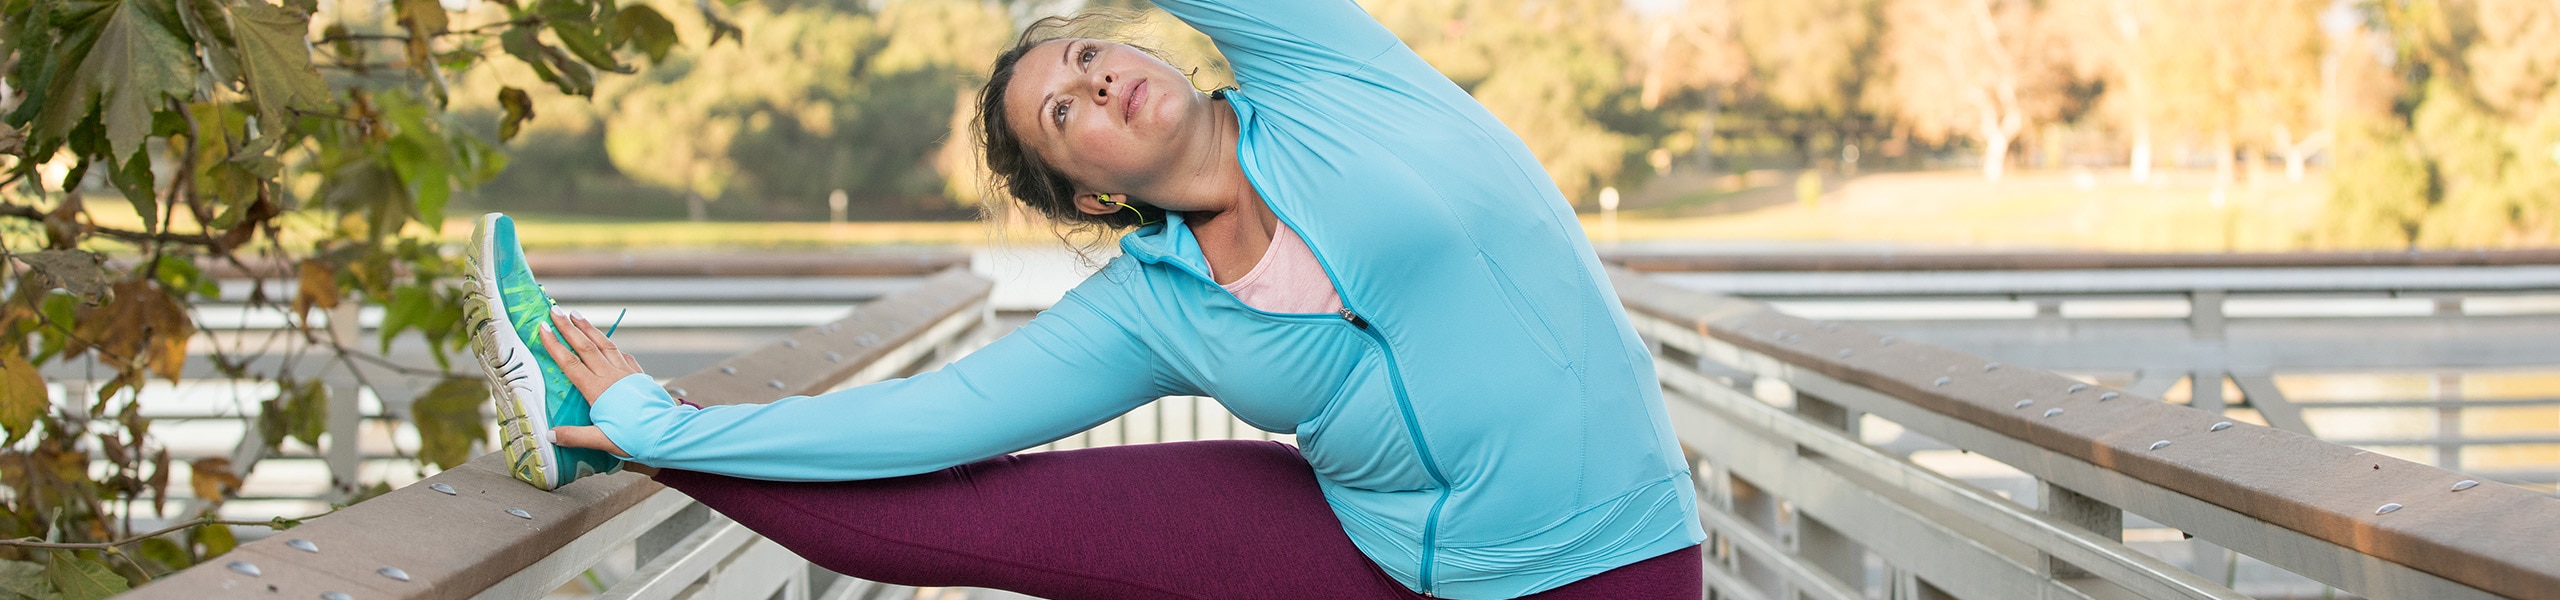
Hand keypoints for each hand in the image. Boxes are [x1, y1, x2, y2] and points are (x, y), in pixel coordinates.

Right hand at [541, 309, 643, 458]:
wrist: (668, 431)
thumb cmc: (636, 437)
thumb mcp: (602, 440)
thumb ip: (575, 436)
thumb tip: (551, 434)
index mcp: (597, 390)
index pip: (570, 363)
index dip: (555, 345)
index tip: (544, 328)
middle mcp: (611, 376)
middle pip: (585, 346)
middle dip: (568, 327)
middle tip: (556, 310)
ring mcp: (626, 373)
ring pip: (604, 344)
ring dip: (589, 328)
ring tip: (578, 315)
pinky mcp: (639, 375)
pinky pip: (622, 355)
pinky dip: (611, 345)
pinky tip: (608, 342)